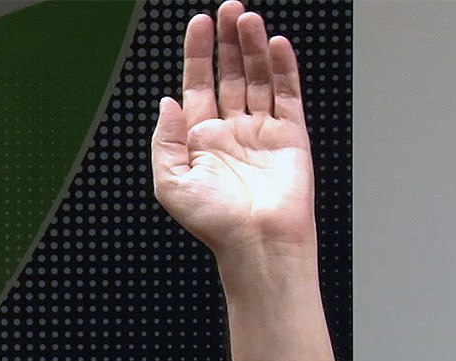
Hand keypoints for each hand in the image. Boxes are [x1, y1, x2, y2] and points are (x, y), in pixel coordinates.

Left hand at [152, 1, 314, 260]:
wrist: (256, 242)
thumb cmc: (214, 222)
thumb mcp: (170, 183)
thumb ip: (165, 140)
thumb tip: (166, 102)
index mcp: (200, 138)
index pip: (198, 83)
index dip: (198, 53)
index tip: (200, 23)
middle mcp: (231, 130)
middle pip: (230, 73)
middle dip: (228, 41)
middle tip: (229, 9)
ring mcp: (261, 130)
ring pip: (258, 77)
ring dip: (253, 47)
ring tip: (248, 19)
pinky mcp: (290, 136)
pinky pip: (287, 94)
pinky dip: (283, 68)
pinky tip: (275, 45)